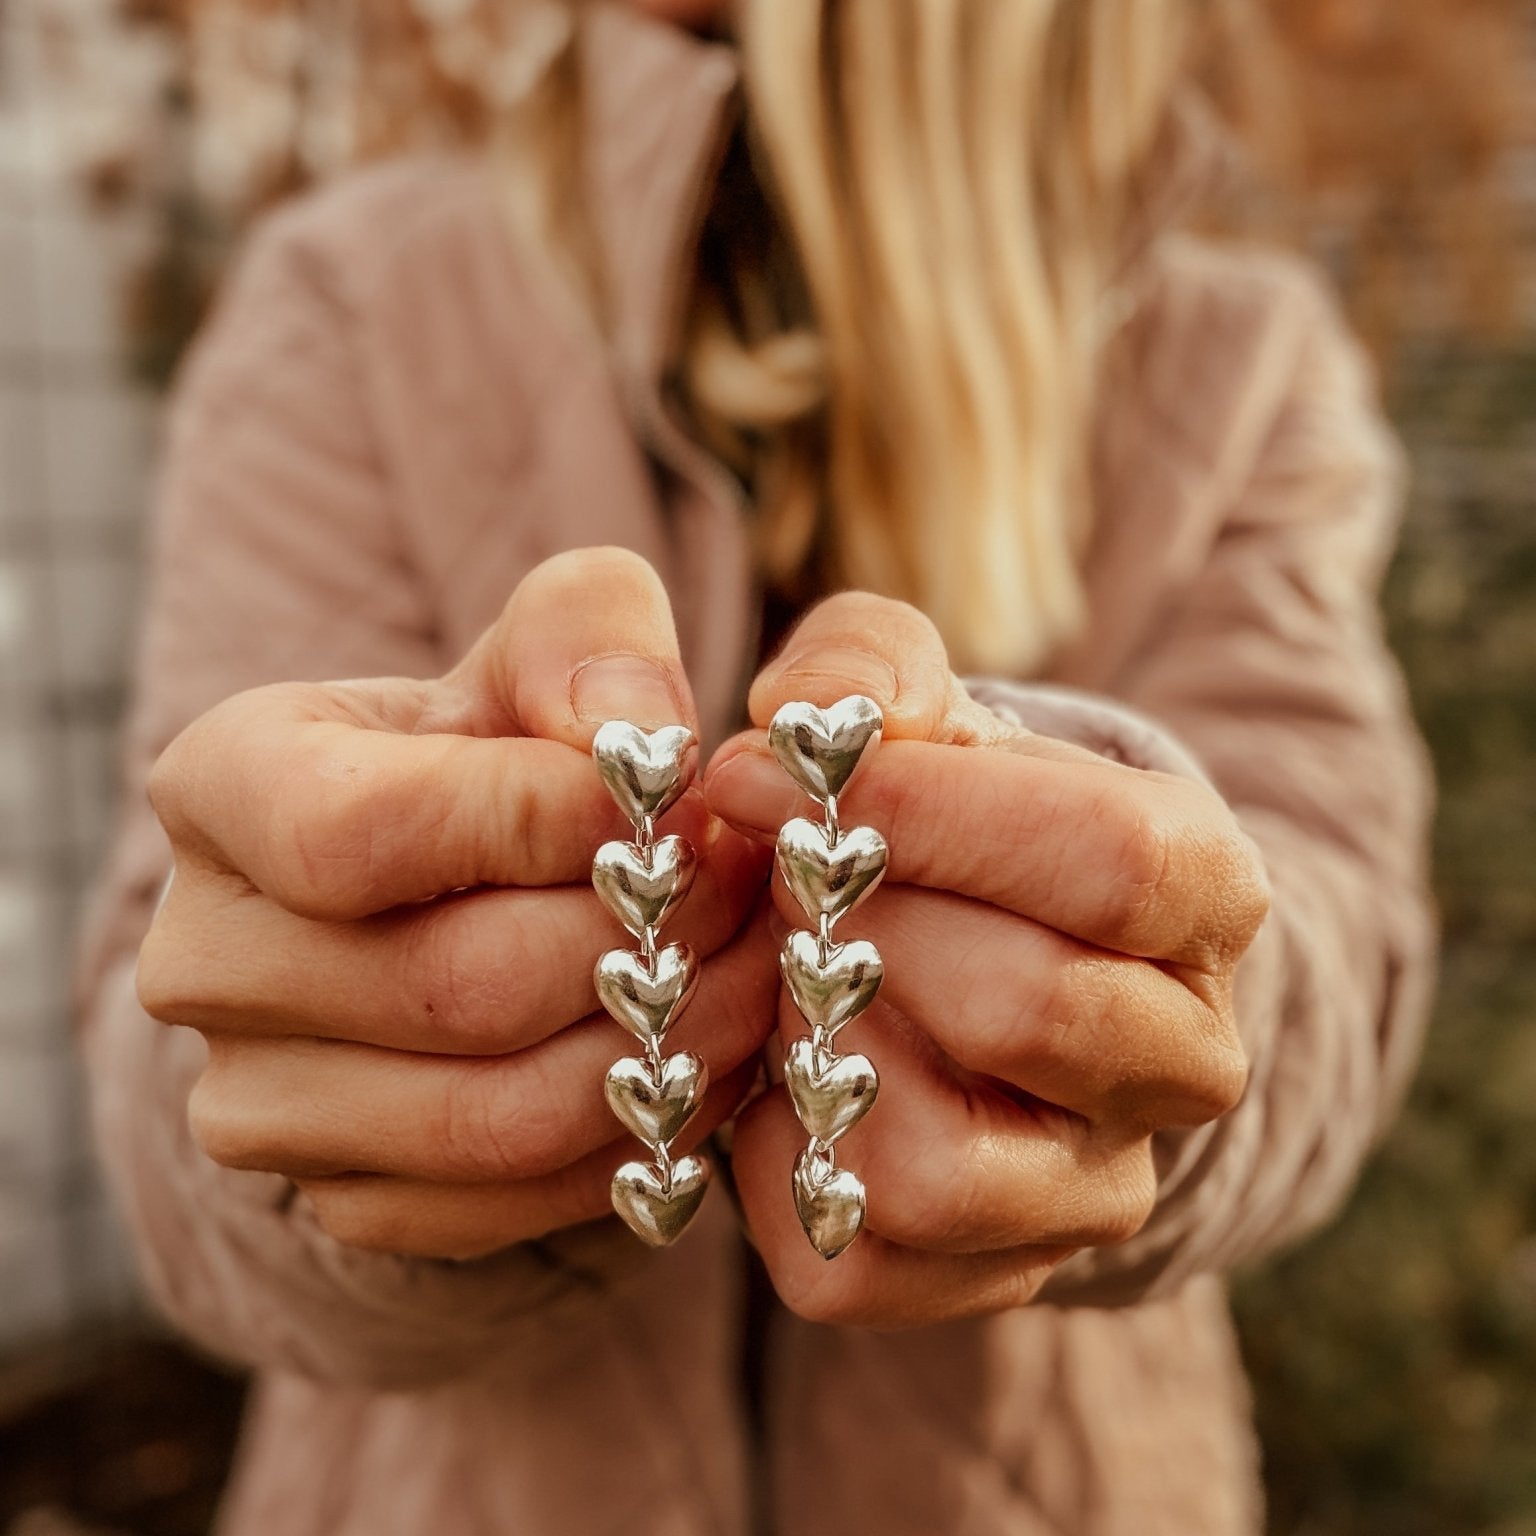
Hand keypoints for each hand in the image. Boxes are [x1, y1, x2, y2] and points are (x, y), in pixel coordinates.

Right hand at [137, 548, 775, 1259]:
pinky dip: (638, 1134)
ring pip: (501, 1115)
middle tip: (744, 887)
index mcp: (223, 790)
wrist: (459, 887)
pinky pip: (520, 1200)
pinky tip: (696, 1052)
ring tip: (744, 965)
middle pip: (453, 987)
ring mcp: (261, 1100)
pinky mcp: (345, 1196)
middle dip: (641, 937)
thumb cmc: (502, 751)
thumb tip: (633, 733)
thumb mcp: (542, 647)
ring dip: (667, 1044)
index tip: (669, 804)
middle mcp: (207, 959)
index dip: (534, 823)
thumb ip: (588, 630)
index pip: (353, 831)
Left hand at [704, 595, 1267, 1326]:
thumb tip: (803, 714)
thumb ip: (869, 665)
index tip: (774, 776)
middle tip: (788, 880)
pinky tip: (790, 1077)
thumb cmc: (953, 810)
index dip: (929, 812)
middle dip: (862, 930)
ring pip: (940, 1169)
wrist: (978, 941)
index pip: (1115, 859)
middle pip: (1029, 1011)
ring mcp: (1098, 1187)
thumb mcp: (927, 704)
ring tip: (803, 980)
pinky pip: (856, 1260)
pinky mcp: (996, 1275)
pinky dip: (781, 1160)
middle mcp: (1185, 1061)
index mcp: (1207, 895)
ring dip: (824, 1055)